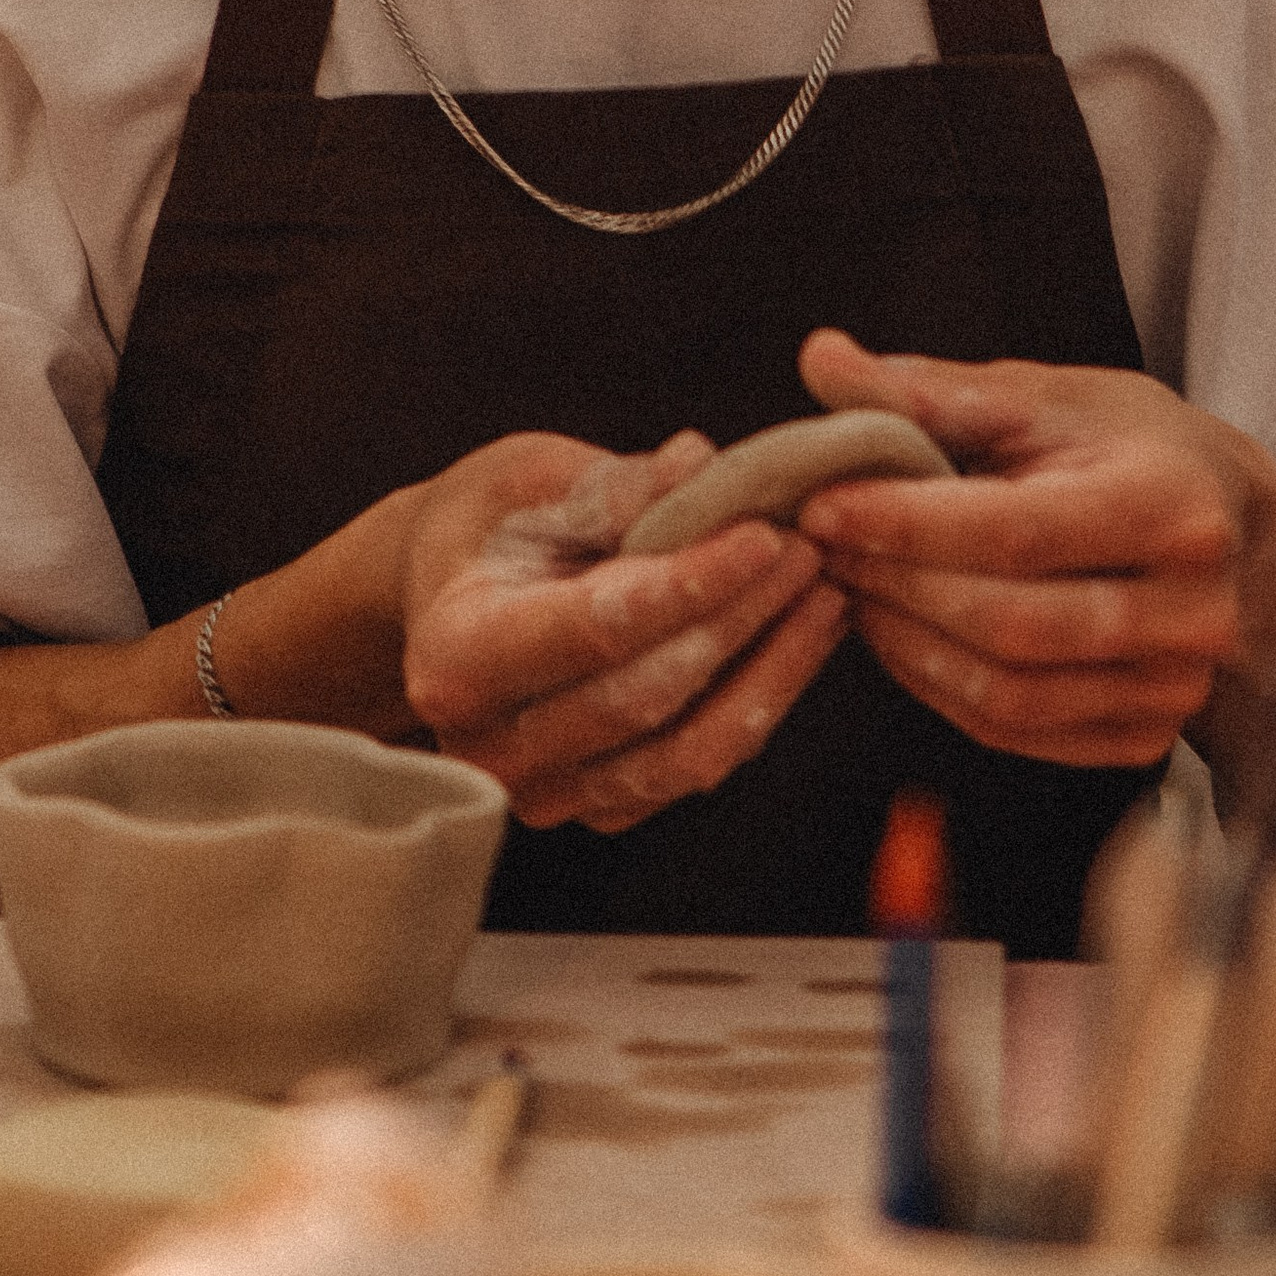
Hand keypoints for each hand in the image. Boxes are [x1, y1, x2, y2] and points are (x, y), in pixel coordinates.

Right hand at [402, 429, 848, 831]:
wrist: (451, 591)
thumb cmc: (489, 523)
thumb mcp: (530, 475)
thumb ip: (613, 486)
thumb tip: (700, 467)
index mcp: (453, 655)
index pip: (593, 629)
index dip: (688, 584)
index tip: (763, 535)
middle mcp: (491, 745)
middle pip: (646, 697)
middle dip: (742, 619)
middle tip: (810, 549)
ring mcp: (545, 793)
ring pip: (686, 753)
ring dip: (770, 670)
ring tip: (824, 590)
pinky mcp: (599, 807)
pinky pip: (695, 768)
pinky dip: (757, 703)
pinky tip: (799, 637)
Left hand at [791, 328, 1267, 766]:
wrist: (1225, 518)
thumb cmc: (1123, 445)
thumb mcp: (1039, 397)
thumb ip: (928, 391)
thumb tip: (821, 360)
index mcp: (1173, 505)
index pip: (1019, 531)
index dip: (907, 523)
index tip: (823, 504)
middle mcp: (1194, 611)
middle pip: (1011, 625)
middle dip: (897, 586)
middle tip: (824, 548)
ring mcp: (1176, 686)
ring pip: (1009, 694)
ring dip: (906, 645)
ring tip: (854, 586)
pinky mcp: (1147, 736)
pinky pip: (1018, 733)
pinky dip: (939, 687)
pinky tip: (900, 633)